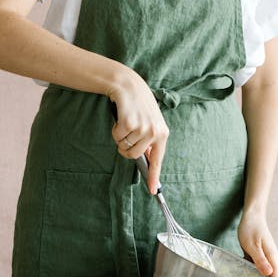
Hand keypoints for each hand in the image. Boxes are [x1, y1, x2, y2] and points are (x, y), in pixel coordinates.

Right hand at [110, 69, 168, 192]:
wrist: (129, 85)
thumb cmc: (139, 105)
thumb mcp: (150, 121)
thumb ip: (149, 140)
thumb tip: (144, 160)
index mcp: (162, 133)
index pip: (158, 160)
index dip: (154, 177)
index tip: (153, 191)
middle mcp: (155, 132)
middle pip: (134, 156)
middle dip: (126, 148)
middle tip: (126, 134)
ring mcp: (143, 128)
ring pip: (124, 147)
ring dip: (120, 137)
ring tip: (126, 122)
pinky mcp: (130, 124)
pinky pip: (117, 137)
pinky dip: (115, 130)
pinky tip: (121, 118)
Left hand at [237, 211, 277, 276]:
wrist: (251, 215)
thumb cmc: (251, 228)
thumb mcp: (253, 246)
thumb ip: (260, 260)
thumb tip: (269, 274)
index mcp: (272, 257)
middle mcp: (271, 258)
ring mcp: (266, 256)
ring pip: (264, 272)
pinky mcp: (260, 254)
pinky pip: (258, 266)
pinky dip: (253, 270)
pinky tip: (244, 273)